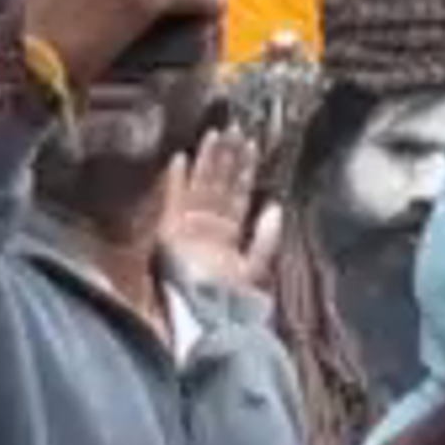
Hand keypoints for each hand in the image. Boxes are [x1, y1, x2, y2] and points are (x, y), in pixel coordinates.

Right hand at [161, 118, 278, 295]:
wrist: (205, 316)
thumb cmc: (230, 298)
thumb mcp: (257, 266)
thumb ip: (266, 237)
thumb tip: (275, 207)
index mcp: (227, 236)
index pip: (237, 195)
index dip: (244, 170)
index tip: (251, 145)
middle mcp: (207, 228)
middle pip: (218, 185)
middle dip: (226, 157)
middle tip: (233, 128)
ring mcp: (187, 228)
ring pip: (199, 187)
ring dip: (206, 160)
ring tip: (215, 133)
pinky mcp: (169, 234)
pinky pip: (173, 201)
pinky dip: (176, 180)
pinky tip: (180, 159)